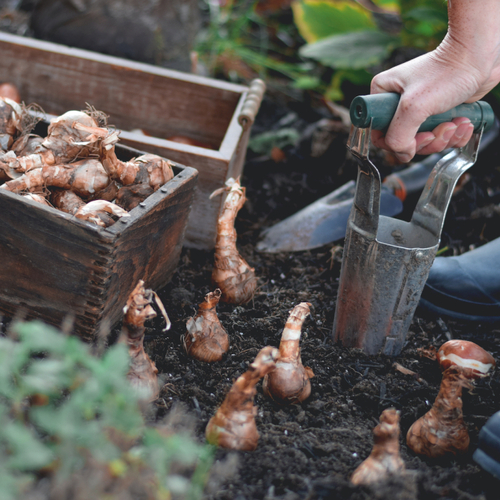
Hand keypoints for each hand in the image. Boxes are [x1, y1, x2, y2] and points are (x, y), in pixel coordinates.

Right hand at [370, 6, 499, 162]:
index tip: (417, 137)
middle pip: (404, 141)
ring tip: (455, 122)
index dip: (397, 143)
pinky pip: (441, 137)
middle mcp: (398, 103)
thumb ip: (399, 136)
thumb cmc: (447, 72)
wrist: (479, 55)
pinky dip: (454, 135)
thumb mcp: (414, 107)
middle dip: (428, 141)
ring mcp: (419, 109)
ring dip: (444, 138)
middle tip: (441, 128)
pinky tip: (463, 122)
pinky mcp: (438, 113)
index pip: (379, 133)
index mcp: (383, 95)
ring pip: (424, 141)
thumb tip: (402, 154)